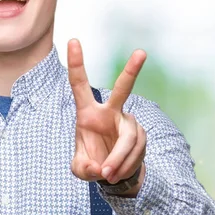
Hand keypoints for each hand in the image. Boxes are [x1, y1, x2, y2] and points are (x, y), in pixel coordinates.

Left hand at [68, 39, 146, 186]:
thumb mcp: (80, 169)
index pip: (79, 85)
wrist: (114, 174)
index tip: (73, 40)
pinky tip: (117, 173)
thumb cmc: (92, 163)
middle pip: (123, 90)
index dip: (77, 64)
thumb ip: (83, 169)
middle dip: (132, 71)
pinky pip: (135, 151)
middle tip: (141, 52)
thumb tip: (99, 167)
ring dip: (118, 159)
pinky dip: (124, 165)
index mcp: (87, 112)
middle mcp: (110, 112)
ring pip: (128, 138)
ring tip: (107, 174)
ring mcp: (128, 122)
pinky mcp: (141, 135)